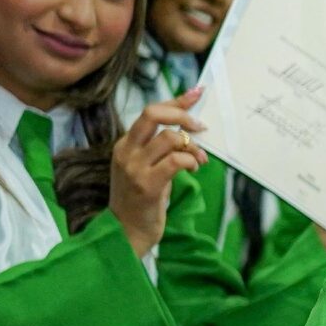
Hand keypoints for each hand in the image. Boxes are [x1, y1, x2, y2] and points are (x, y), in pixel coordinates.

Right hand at [110, 88, 205, 257]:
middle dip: (182, 115)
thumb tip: (189, 128)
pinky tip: (193, 168)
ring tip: (199, 159)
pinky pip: (176, 160)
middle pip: (153, 114)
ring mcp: (135, 167)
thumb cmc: (142, 199)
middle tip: (200, 128)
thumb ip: (161, 148)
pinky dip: (191, 161)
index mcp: (125, 144)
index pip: (150, 111)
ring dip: (193, 146)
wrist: (128, 231)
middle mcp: (126, 151)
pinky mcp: (147, 184)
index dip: (176, 101)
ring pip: (170, 137)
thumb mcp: (147, 167)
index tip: (197, 94)